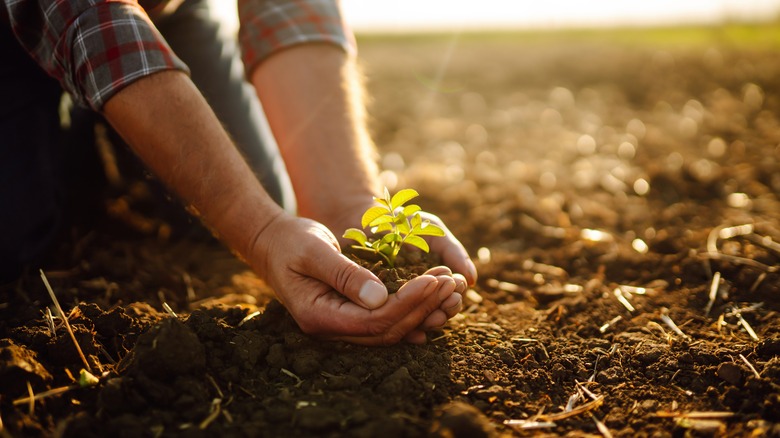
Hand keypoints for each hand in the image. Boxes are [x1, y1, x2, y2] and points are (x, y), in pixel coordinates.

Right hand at [248, 214, 460, 344]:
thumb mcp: (315, 250)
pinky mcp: (350, 314)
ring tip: (448, 284)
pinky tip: (432, 298)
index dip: (408, 303)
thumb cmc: (290, 241)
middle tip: (449, 280)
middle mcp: (331, 329)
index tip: (433, 279)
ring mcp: (341, 325)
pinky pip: (385, 320)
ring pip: (390, 329)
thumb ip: (344, 274)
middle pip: (387, 330)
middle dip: (422, 306)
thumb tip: (380, 297)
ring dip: (422, 309)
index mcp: (320, 316)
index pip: (374, 321)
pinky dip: (410, 310)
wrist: (273, 242)